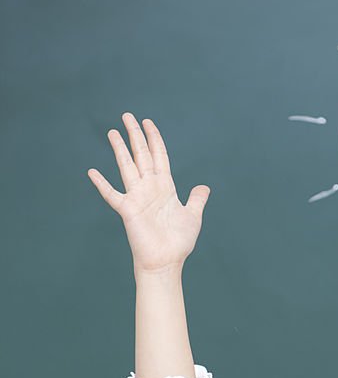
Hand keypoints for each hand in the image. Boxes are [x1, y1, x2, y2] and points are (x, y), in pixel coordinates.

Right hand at [87, 112, 209, 273]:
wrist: (166, 262)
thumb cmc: (178, 242)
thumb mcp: (193, 216)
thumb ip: (196, 199)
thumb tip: (204, 187)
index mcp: (165, 187)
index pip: (159, 156)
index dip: (154, 139)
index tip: (148, 122)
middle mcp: (150, 188)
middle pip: (142, 155)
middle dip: (135, 135)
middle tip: (127, 116)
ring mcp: (137, 197)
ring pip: (127, 166)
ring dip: (120, 149)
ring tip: (113, 132)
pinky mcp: (127, 210)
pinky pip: (112, 194)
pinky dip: (102, 184)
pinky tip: (92, 171)